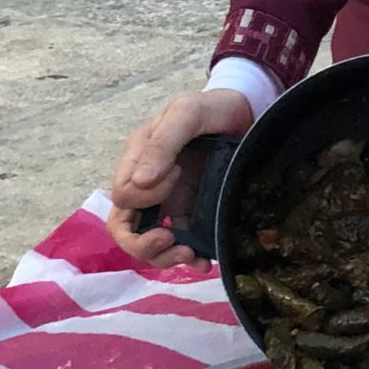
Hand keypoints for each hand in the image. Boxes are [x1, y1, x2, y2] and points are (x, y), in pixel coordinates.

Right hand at [105, 88, 255, 268]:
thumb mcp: (186, 114)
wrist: (247, 110)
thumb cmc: (211, 106)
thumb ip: (163, 144)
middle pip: (125, 228)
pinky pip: (180, 241)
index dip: (145, 197)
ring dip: (163, 257)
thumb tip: (140, 184)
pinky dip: (189, 257)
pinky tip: (205, 262)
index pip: (122, 196)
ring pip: (148, 241)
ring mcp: (169, 200)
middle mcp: (148, 184)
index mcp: (138, 159)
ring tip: (191, 255)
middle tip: (171, 241)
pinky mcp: (192, 210)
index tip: (177, 175)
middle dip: (143, 244)